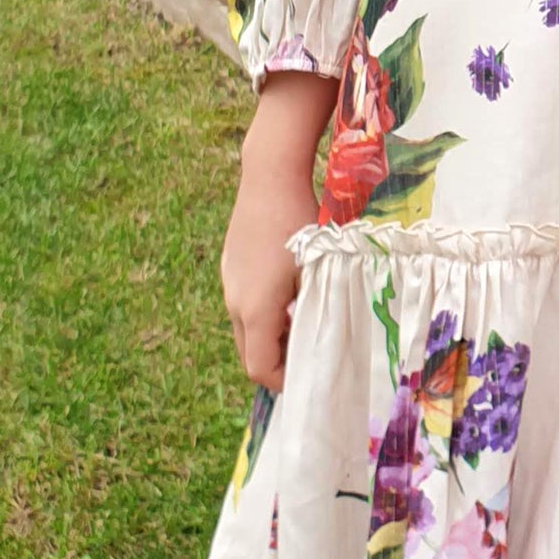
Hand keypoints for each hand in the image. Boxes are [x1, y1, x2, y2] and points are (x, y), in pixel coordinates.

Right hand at [220, 71, 335, 389]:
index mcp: (256, 310)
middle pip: (249, 354)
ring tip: (303, 319)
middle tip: (310, 353)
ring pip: (245, 329)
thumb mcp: (319, 272)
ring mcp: (229, 283)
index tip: (310, 375)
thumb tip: (329, 342)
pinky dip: (263, 313)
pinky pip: (243, 305)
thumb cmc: (300, 222)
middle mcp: (235, 302)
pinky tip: (289, 290)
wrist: (269, 176)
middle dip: (277, 362)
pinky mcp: (230, 267)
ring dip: (271, 336)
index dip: (284, 381)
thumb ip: (319, 312)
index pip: (260, 370)